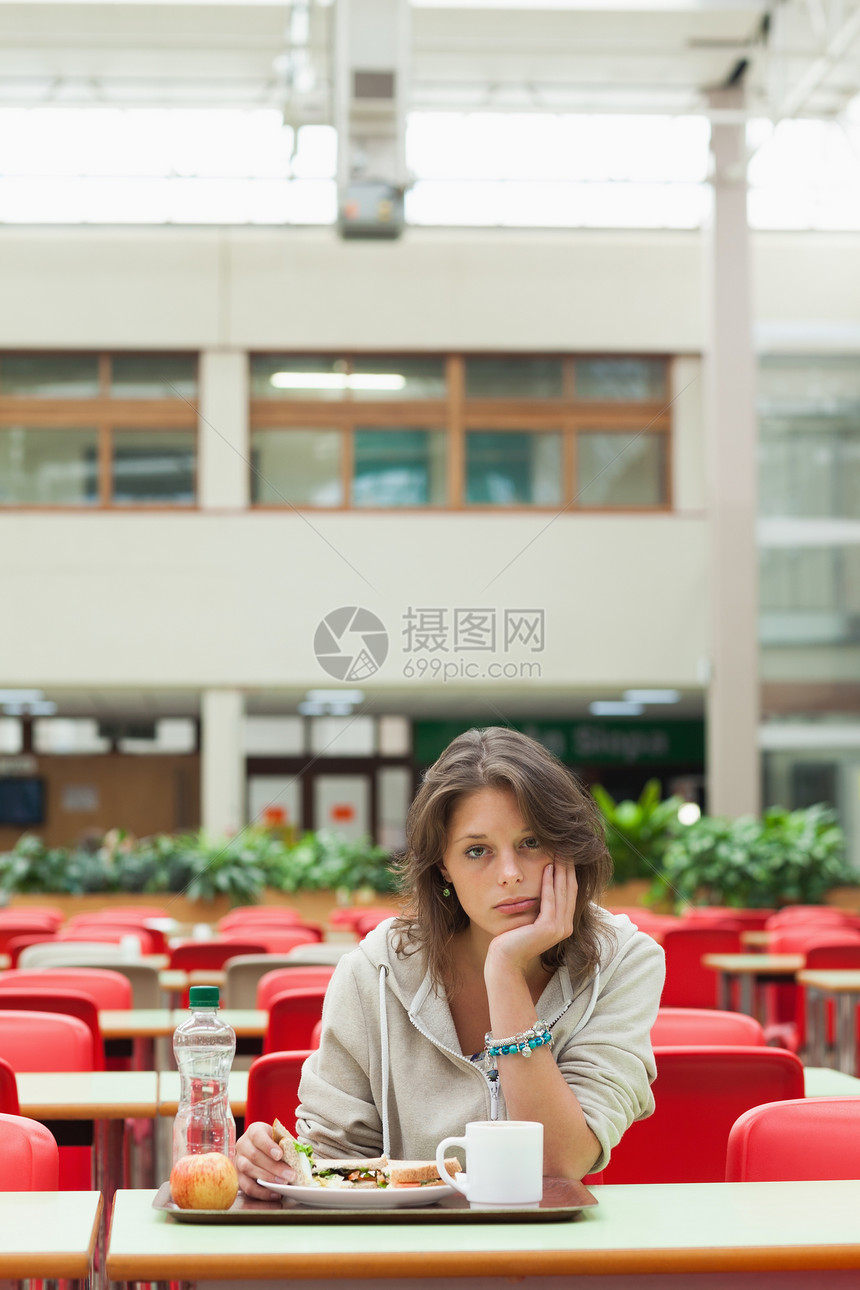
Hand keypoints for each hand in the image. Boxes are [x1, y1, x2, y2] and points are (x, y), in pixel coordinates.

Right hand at [235, 1121, 297, 1198]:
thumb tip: (301, 1157)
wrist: (261, 1148)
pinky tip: (274, 1194)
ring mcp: (238, 1161)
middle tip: (290, 1174)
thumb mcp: (280, 1138)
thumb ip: (287, 1145)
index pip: (258, 1136)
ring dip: (268, 1178)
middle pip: (254, 1156)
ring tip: (283, 1183)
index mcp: (254, 1131)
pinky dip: (261, 1192)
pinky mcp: (238, 1177)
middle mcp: (243, 1145)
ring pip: (249, 1170)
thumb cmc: (274, 1143)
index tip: (280, 1155)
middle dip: (274, 1167)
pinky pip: (247, 1187)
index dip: (268, 1146)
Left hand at [486, 862, 577, 976]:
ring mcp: (559, 928)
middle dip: (568, 867)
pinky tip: (547, 867)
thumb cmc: (513, 938)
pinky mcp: (548, 928)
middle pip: (570, 889)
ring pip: (563, 892)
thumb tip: (543, 884)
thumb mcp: (531, 918)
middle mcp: (566, 927)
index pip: (570, 892)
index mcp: (564, 924)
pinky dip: (549, 882)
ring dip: (561, 870)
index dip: (569, 872)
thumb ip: (540, 906)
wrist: (504, 959)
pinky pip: (550, 900)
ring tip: (560, 852)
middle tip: (567, 848)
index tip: (567, 854)